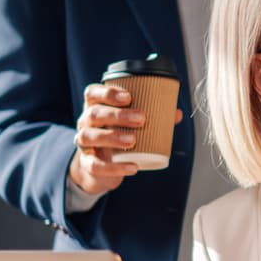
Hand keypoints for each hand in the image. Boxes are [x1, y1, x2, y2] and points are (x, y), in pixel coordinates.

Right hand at [69, 82, 182, 196]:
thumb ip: (152, 117)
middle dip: (118, 115)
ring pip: (87, 137)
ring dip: (111, 137)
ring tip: (133, 140)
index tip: (128, 96)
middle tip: (141, 119)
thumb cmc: (117, 135)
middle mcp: (85, 123)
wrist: (100, 166)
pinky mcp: (87, 163)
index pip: (92, 94)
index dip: (107, 93)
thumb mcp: (129, 125)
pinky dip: (114, 167)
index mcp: (95, 107)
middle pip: (94, 114)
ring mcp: (83, 144)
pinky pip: (95, 165)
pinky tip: (132, 167)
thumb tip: (176, 113)